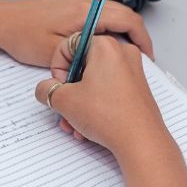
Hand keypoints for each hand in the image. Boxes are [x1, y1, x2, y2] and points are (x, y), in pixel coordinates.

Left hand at [0, 0, 152, 68]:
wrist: (3, 21)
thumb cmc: (23, 35)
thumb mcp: (55, 52)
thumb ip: (85, 55)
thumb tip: (107, 60)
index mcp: (86, 11)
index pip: (129, 20)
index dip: (143, 39)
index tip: (148, 57)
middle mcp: (87, 1)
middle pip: (127, 16)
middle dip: (137, 38)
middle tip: (141, 61)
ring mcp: (82, 0)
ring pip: (116, 16)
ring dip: (124, 34)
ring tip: (124, 58)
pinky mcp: (76, 4)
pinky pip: (103, 15)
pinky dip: (111, 30)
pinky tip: (105, 49)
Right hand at [34, 34, 168, 155]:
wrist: (140, 141)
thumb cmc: (109, 116)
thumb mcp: (64, 101)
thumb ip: (47, 90)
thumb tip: (45, 89)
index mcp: (105, 45)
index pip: (69, 44)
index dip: (57, 67)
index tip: (58, 86)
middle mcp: (122, 53)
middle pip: (82, 65)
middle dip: (69, 91)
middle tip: (63, 107)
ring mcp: (132, 71)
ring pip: (94, 81)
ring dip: (79, 103)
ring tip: (74, 124)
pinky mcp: (137, 88)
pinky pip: (108, 91)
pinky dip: (96, 106)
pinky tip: (88, 126)